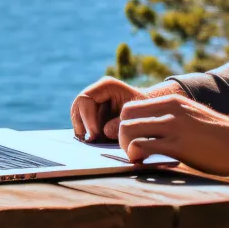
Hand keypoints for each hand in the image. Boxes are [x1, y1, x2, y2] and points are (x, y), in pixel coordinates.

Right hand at [70, 77, 184, 141]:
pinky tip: (93, 141)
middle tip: (91, 141)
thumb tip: (102, 131)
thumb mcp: (136, 118)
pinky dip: (84, 131)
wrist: (152, 113)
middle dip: (82, 124)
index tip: (95, 135)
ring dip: (81, 128)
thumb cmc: (147, 113)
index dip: (87, 118)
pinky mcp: (93, 111)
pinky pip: (81, 120)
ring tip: (91, 142)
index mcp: (107, 86)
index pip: (86, 99)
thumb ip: (119, 124)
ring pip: (77, 113)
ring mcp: (94, 100)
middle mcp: (98, 90)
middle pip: (78, 105)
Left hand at [116, 94, 228, 176]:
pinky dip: (136, 157)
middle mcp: (170, 110)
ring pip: (128, 131)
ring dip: (127, 148)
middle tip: (133, 152)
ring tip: (138, 160)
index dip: (124, 126)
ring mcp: (173, 127)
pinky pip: (142, 147)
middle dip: (121, 137)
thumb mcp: (191, 118)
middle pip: (124, 117)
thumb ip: (170, 119)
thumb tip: (149, 131)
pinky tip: (146, 165)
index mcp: (172, 102)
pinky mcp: (178, 146)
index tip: (133, 142)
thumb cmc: (218, 137)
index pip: (130, 108)